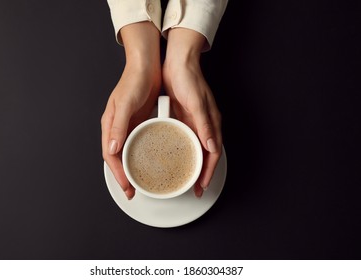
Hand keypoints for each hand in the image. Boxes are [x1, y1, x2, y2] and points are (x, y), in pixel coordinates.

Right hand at [101, 22, 160, 198]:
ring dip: (131, 168)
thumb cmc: (133, 81)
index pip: (110, 155)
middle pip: (117, 158)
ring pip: (127, 153)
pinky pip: (138, 144)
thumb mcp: (125, 103)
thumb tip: (112, 148)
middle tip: (132, 191)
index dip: (117, 173)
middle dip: (123, 176)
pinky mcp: (139, 123)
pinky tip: (149, 161)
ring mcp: (128, 126)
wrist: (146, 66)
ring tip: (140, 182)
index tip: (127, 187)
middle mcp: (117, 128)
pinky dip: (141, 156)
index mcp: (110, 125)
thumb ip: (118, 125)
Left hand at [162, 28, 222, 197]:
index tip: (201, 186)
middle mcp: (204, 126)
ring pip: (196, 150)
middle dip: (202, 173)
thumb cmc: (190, 79)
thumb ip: (205, 125)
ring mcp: (194, 123)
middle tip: (194, 189)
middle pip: (206, 155)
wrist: (178, 63)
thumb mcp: (197, 103)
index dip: (209, 172)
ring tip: (185, 178)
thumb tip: (212, 147)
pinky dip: (183, 152)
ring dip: (193, 165)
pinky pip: (185, 140)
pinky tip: (175, 158)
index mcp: (211, 123)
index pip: (213, 154)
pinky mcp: (184, 119)